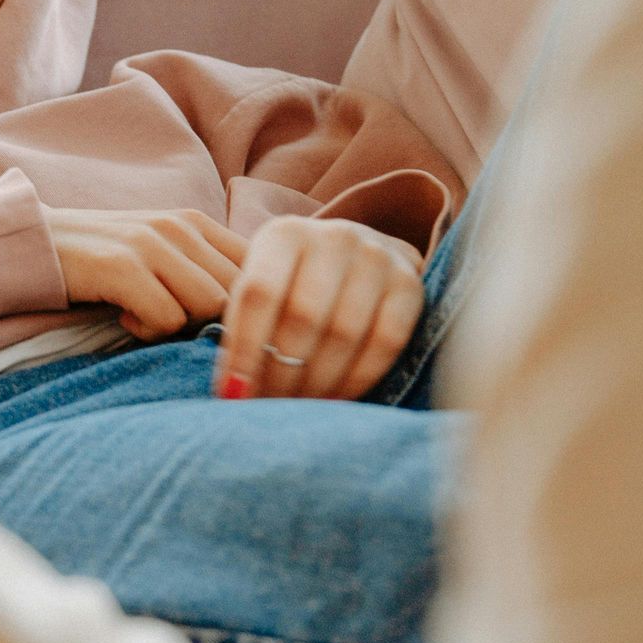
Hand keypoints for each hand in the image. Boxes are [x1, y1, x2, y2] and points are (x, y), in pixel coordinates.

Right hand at [44, 207, 246, 340]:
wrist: (32, 244)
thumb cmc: (100, 259)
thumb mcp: (160, 254)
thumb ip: (203, 271)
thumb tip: (252, 315)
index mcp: (195, 222)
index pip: (259, 266)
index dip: (249, 305)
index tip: (216, 325)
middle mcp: (180, 226)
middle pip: (240, 292)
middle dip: (216, 322)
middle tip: (177, 328)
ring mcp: (151, 244)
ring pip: (210, 305)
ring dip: (183, 326)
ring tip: (149, 319)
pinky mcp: (122, 266)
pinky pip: (168, 318)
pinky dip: (150, 331)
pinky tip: (126, 319)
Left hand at [214, 215, 425, 400]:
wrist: (361, 257)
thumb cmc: (297, 282)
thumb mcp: (264, 285)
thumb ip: (245, 325)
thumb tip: (231, 392)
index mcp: (285, 234)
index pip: (259, 294)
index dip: (244, 349)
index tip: (233, 394)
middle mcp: (335, 237)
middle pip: (303, 317)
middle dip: (281, 372)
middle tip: (268, 407)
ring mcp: (378, 258)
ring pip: (344, 333)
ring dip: (317, 382)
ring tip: (297, 408)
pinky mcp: (411, 285)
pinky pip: (385, 343)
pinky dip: (357, 380)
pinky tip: (334, 399)